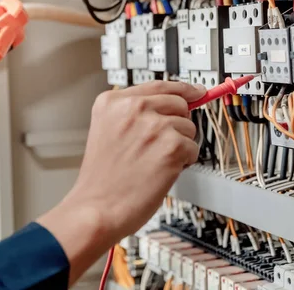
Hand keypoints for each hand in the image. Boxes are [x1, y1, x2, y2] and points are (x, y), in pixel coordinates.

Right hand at [37, 81, 205, 283]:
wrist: (96, 209)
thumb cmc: (102, 180)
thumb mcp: (106, 131)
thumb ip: (133, 114)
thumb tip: (176, 104)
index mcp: (112, 102)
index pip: (158, 85)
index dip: (182, 90)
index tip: (196, 91)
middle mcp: (132, 108)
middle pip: (179, 103)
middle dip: (177, 124)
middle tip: (159, 146)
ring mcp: (153, 126)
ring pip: (189, 127)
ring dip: (179, 146)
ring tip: (153, 162)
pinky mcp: (171, 146)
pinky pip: (193, 148)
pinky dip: (183, 163)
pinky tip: (160, 172)